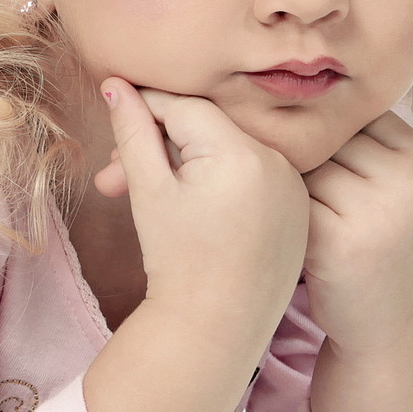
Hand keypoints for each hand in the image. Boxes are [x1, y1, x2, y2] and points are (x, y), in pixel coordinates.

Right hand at [94, 80, 307, 335]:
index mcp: (241, 153)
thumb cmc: (177, 261)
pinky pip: (253, 177)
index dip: (145, 109)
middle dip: (159, 146)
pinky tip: (190, 207)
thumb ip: (132, 131)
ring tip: (150, 197)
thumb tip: (115, 83)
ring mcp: (294, 185)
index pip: (185, 107)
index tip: (115, 116)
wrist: (218, 328)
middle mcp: (278, 161)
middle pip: (208, 130)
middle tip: (113, 178)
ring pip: (229, 153)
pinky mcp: (299, 207)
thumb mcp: (148, 191)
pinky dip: (221, 182)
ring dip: (188, 164)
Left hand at [300, 110, 412, 359]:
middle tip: (280, 178)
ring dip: (281, 181)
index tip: (300, 149)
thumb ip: (362, 143)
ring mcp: (375, 210)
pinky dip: (275, 211)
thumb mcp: (393, 187)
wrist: (392, 324)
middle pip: (323, 137)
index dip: (318, 129)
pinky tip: (276, 227)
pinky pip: (286, 200)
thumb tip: (292, 85)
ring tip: (280, 205)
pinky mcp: (337, 240)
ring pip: (301, 166)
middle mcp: (405, 179)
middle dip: (298, 154)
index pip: (349, 112)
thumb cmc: (379, 245)